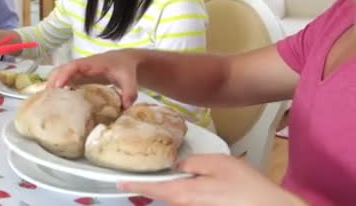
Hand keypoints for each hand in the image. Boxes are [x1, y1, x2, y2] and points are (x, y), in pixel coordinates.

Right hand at [47, 49, 139, 107]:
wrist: (125, 61)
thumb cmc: (125, 68)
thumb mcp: (129, 79)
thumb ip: (129, 92)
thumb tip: (125, 108)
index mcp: (92, 64)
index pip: (74, 66)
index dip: (64, 74)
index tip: (58, 86)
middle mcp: (82, 66)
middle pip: (61, 70)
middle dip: (52, 82)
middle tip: (47, 99)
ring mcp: (78, 72)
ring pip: (59, 75)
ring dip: (52, 86)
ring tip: (47, 102)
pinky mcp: (78, 77)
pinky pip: (64, 80)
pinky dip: (57, 89)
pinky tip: (55, 102)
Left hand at [117, 154, 305, 205]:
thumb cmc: (247, 187)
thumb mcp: (218, 164)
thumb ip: (192, 163)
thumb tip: (178, 166)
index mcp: (185, 194)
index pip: (153, 189)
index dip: (135, 185)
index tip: (119, 182)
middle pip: (165, 196)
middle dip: (158, 187)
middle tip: (151, 174)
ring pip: (179, 200)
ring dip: (176, 190)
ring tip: (183, 179)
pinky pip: (191, 202)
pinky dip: (188, 194)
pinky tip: (204, 187)